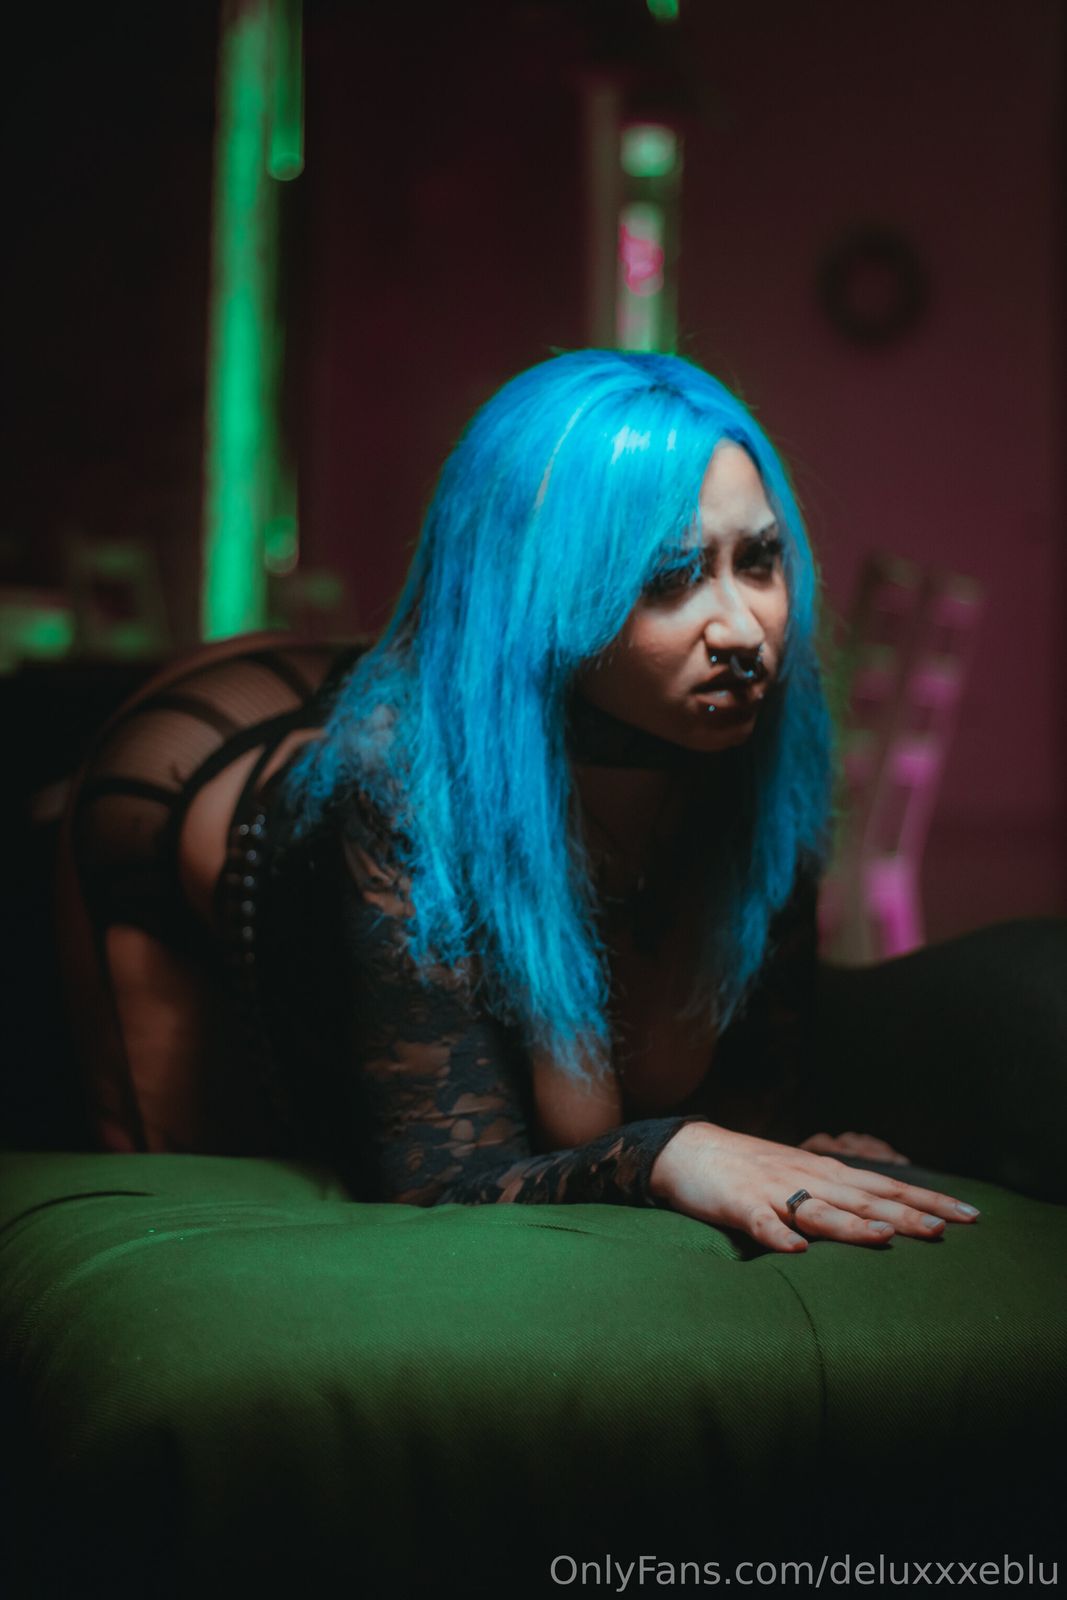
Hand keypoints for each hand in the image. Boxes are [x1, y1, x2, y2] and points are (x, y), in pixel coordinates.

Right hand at [649, 1121, 979, 1252]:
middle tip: (946, 1229)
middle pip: (864, 1198)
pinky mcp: (739, 1205)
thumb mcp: (800, 1177)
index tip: (968, 1214)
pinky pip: (760, 1223)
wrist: (687, 1150)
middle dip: (906, 1213)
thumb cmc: (748, 1168)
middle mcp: (807, 1179)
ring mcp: (773, 1191)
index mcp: (825, 1174)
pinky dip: (777, 1235)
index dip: (927, 1199)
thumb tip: (883, 1216)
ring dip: (851, 1224)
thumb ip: (835, 1196)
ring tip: (885, 1236)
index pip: (886, 1187)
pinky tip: (794, 1251)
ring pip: (818, 1210)